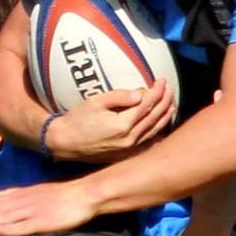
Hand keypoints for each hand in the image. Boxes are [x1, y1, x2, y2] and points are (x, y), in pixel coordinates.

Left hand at [0, 180, 100, 235]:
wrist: (84, 195)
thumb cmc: (59, 196)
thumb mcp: (32, 192)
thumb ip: (11, 195)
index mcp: (18, 197)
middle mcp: (21, 203)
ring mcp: (31, 211)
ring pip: (4, 216)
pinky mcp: (43, 221)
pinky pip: (23, 226)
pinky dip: (9, 228)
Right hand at [47, 85, 174, 161]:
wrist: (64, 143)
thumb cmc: (77, 120)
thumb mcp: (95, 102)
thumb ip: (119, 97)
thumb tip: (139, 94)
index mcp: (123, 125)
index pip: (147, 104)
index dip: (156, 91)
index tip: (162, 80)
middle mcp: (129, 139)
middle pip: (154, 117)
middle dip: (164, 101)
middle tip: (170, 89)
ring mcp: (129, 149)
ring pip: (154, 131)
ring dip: (164, 117)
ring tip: (171, 105)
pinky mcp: (125, 154)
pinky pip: (147, 143)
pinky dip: (157, 133)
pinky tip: (161, 128)